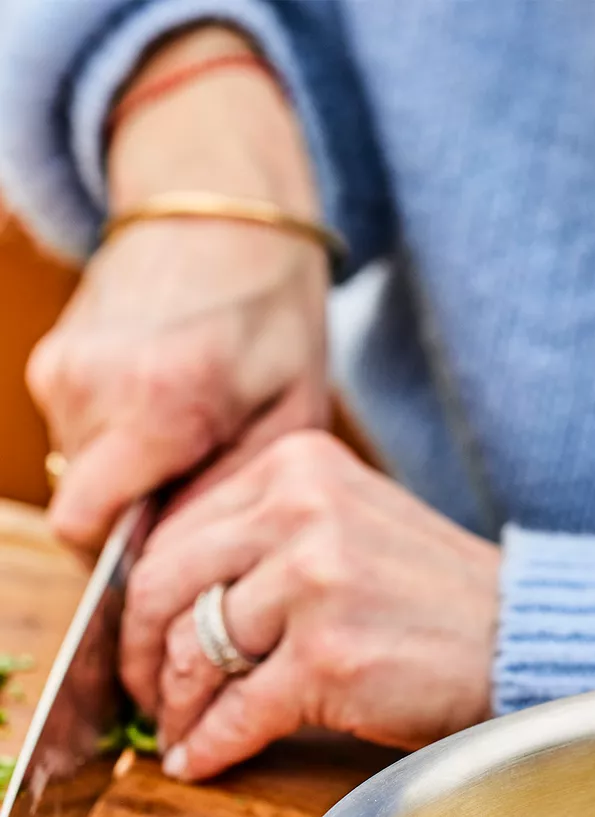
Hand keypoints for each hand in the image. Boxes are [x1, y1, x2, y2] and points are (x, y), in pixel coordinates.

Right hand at [27, 26, 328, 550]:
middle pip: (86, 508)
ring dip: (133, 480)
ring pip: (81, 474)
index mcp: (159, 403)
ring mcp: (60, 368)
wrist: (221, 212)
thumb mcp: (289, 416)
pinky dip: (120, 445)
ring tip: (197, 445)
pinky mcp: (49, 359)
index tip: (178, 570)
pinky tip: (172, 417)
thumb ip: (232, 496)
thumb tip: (182, 564)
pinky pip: (79, 435)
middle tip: (205, 506)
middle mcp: (90, 386)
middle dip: (140, 523)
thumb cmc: (272, 317)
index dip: (128, 566)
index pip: (89, 531)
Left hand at [121, 431, 500, 779]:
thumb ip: (268, 534)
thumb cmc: (441, 596)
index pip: (179, 530)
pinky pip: (237, 713)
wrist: (522, 639)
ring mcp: (314, 586)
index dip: (146, 594)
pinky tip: (201, 759)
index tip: (147, 633)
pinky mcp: (329, 660)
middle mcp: (299, 513)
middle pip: (167, 587)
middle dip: (143, 652)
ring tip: (178, 729)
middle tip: (148, 690)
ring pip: (193, 651)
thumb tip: (170, 594)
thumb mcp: (352, 522)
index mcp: (298, 467)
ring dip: (176, 705)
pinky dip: (210, 745)